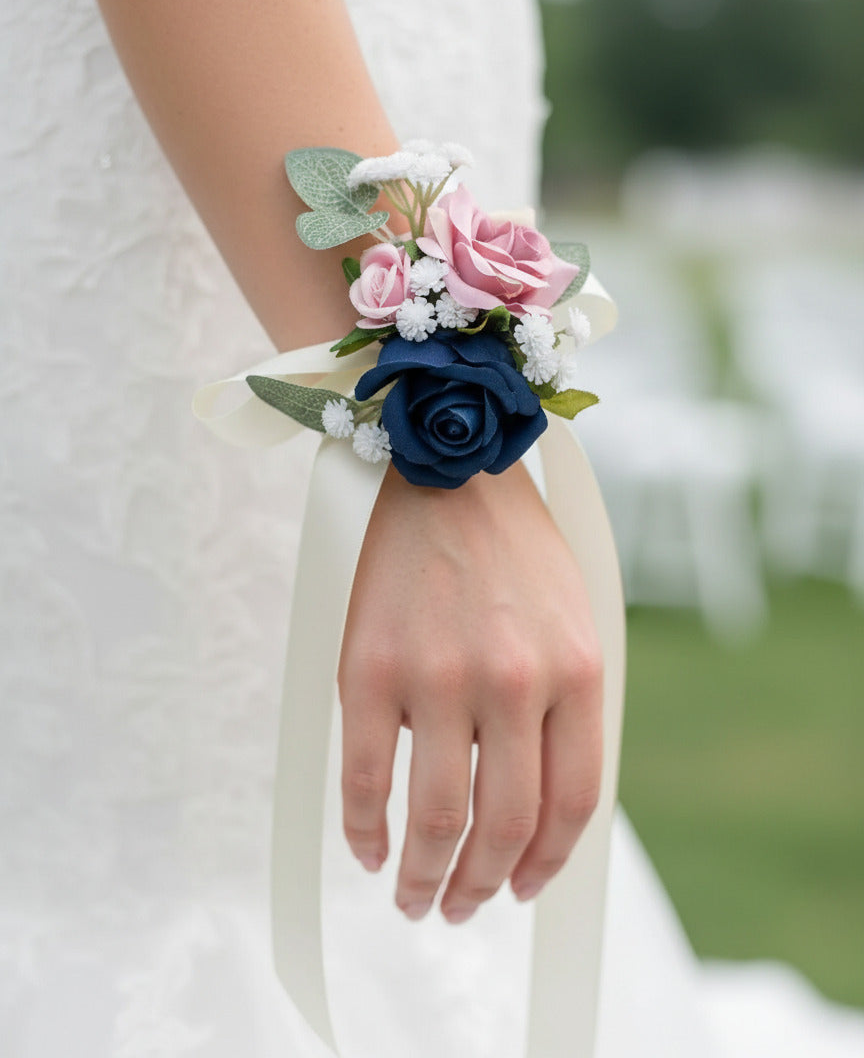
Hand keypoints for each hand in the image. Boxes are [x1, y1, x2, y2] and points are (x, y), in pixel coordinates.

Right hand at [337, 457, 602, 923]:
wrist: (444, 473)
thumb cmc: (513, 551)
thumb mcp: (571, 621)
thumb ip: (565, 709)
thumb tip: (536, 810)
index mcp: (574, 672)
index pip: (571, 805)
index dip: (545, 864)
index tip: (521, 889)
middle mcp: (513, 682)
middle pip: (503, 826)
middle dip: (482, 888)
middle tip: (461, 910)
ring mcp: (438, 677)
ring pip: (436, 819)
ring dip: (426, 879)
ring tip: (418, 899)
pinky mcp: (368, 669)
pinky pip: (365, 780)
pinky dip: (365, 833)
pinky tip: (369, 852)